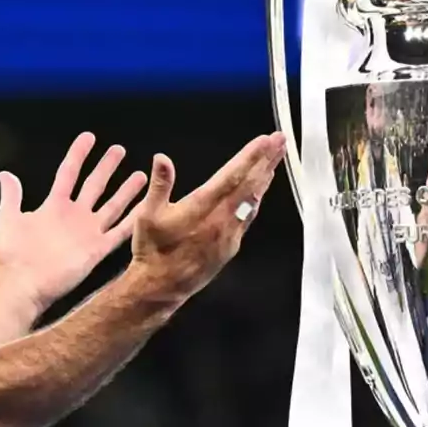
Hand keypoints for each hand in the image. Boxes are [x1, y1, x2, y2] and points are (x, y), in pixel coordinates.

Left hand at [0, 132, 147, 312]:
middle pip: (95, 185)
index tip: (89, 137)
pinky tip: (147, 207)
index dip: (79, 154)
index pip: (69, 173)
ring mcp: (88, 232)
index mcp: (54, 206)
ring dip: (126, 191)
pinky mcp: (97, 249)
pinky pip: (120, 232)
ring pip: (112, 206)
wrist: (23, 283)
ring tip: (142, 175)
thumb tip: (6, 174)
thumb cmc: (13, 253)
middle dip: (107, 167)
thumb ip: (12, 196)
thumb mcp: (8, 218)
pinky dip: (134, 220)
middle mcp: (74, 216)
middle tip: (119, 149)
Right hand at [129, 133, 285, 299]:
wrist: (162, 287)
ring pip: (253, 200)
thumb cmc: (152, 249)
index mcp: (202, 207)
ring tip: (274, 158)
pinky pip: (249, 216)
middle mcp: (222, 219)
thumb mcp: (147, 215)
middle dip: (266, 160)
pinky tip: (259, 190)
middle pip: (250, 184)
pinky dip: (257, 198)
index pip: (232, 176)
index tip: (265, 140)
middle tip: (280, 140)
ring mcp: (230, 234)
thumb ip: (160, 185)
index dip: (250, 156)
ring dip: (265, 176)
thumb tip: (162, 158)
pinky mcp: (231, 246)